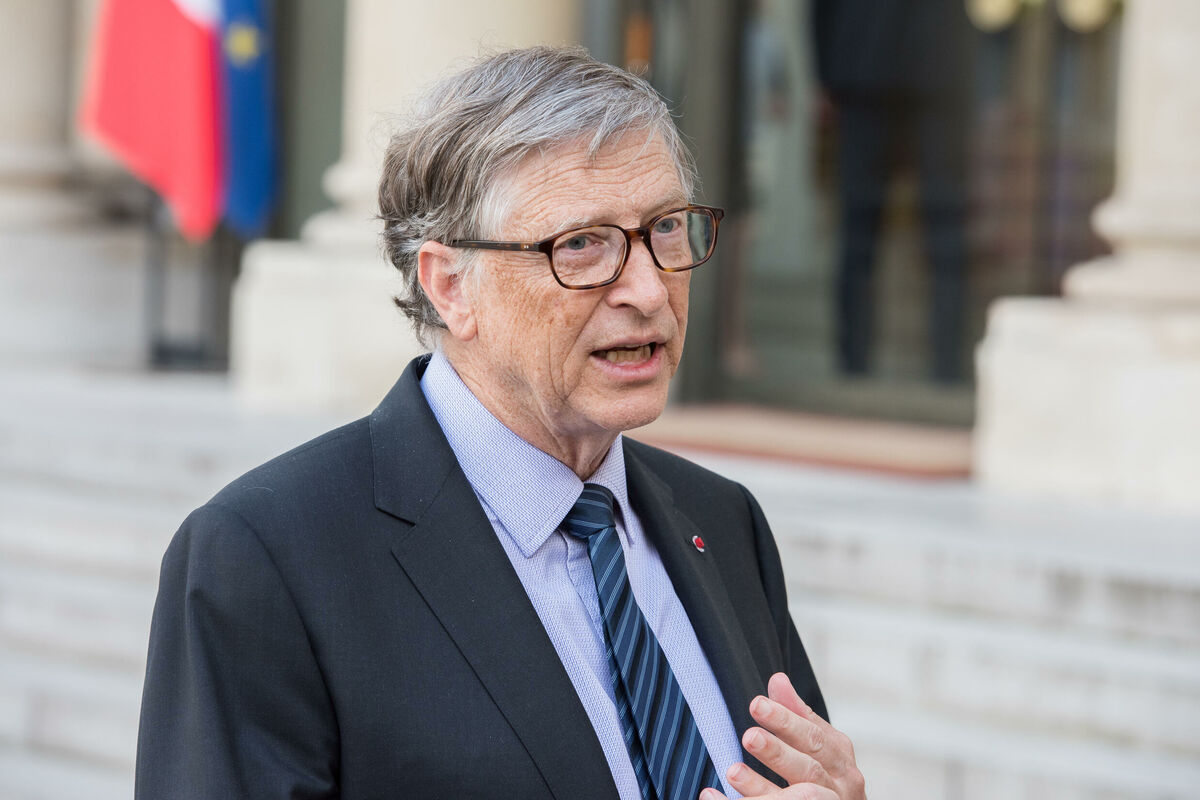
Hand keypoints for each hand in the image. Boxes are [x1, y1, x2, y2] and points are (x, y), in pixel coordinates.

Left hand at [700, 673, 864, 799]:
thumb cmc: (831, 780)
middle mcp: (839, 786)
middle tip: (749, 736)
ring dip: (762, 787)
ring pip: (799, 799)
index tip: (757, 704)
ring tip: (733, 771)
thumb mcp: (822, 748)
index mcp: (840, 760)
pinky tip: (715, 796)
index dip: (786, 720)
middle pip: (808, 769)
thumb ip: (799, 716)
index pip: (813, 736)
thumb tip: (777, 679)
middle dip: (778, 751)